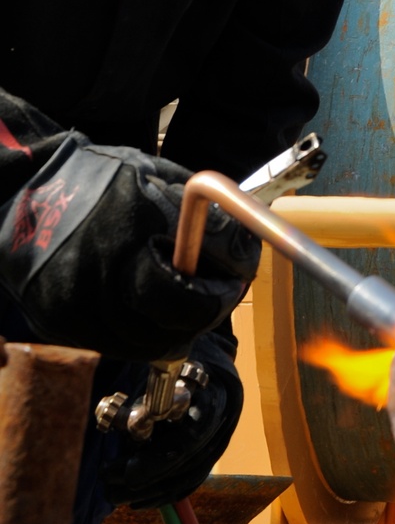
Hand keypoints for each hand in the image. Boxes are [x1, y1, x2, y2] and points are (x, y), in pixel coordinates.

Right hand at [0, 130, 259, 359]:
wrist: (23, 194)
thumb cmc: (99, 180)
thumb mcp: (158, 178)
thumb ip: (200, 216)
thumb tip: (242, 251)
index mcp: (134, 226)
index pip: (195, 283)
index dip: (226, 286)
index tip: (237, 278)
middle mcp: (104, 270)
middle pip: (175, 321)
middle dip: (206, 311)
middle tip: (216, 295)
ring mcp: (78, 303)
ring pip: (149, 343)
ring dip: (175, 327)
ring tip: (182, 301)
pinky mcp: (60, 323)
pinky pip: (117, 345)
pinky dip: (140, 332)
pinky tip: (145, 307)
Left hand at [100, 330, 244, 509]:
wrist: (209, 330)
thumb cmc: (178, 343)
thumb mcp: (164, 359)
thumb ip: (149, 390)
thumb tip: (122, 421)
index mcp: (217, 390)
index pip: (191, 438)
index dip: (159, 461)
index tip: (126, 473)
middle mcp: (227, 414)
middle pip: (191, 462)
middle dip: (150, 481)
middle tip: (113, 487)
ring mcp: (225, 429)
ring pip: (193, 474)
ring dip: (155, 491)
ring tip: (120, 495)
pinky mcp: (217, 441)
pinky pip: (195, 475)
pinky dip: (168, 490)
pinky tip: (143, 498)